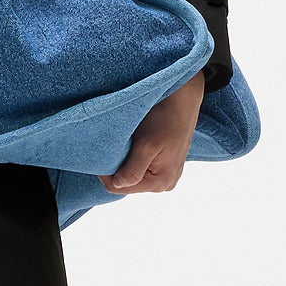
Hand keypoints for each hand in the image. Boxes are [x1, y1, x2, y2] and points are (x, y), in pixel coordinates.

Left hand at [101, 73, 203, 196]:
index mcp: (159, 183)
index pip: (118, 187)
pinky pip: (142, 166)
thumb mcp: (146, 145)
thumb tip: (116, 185)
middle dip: (116, 165)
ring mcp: (165, 174)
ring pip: (132, 173)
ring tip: (126, 141)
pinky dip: (133, 155)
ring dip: (124, 160)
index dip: (104, 172)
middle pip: (126, 182)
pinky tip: (134, 141)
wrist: (184, 98)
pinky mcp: (165, 164)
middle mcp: (164, 183)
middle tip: (113, 144)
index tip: (101, 152)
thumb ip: (132, 171)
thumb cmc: (166, 118)